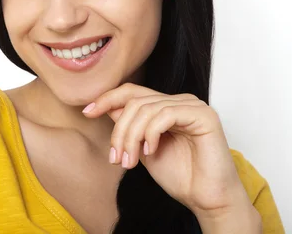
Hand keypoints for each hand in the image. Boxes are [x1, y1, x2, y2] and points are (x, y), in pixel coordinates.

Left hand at [82, 83, 253, 222]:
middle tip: (116, 157)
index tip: (87, 112)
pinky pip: (166, 114)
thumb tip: (106, 107)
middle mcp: (180, 101)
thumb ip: (129, 127)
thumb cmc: (180, 176)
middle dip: (119, 130)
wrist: (205, 199)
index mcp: (166, 106)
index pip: (132, 92)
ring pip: (147, 108)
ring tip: (130, 161)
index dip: (107, 98)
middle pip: (135, 101)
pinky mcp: (204, 115)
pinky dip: (151, 133)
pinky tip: (150, 151)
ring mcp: (192, 106)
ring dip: (131, 137)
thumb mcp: (143, 149)